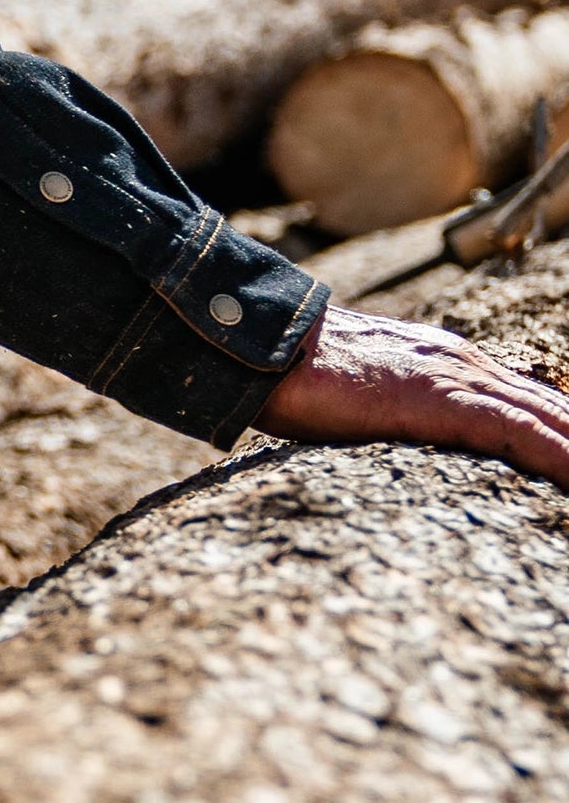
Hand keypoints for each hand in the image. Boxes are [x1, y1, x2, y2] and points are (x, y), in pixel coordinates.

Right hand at [261, 304, 568, 485]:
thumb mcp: (361, 391)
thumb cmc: (296, 375)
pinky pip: (524, 431)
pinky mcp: (445, 399)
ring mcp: (457, 376)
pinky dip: (559, 455)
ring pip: (549, 418)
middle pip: (551, 408)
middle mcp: (463, 362)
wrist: (263, 347)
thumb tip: (394, 437)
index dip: (560, 432)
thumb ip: (394, 407)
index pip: (526, 401)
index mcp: (446, 361)